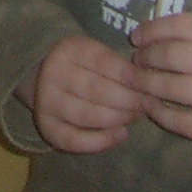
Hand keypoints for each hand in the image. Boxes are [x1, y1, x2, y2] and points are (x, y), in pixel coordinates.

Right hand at [23, 35, 146, 153]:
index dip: (127, 74)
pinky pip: (77, 139)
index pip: (102, 61)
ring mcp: (46, 101)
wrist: (43, 80)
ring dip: (119, 118)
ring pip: (88, 115)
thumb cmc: (82, 67)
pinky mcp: (47, 127)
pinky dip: (103, 141)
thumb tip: (149, 83)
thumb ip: (118, 65)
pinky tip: (122, 134)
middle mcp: (52, 74)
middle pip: (96, 90)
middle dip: (129, 100)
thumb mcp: (96, 54)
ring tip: (135, 116)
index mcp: (67, 50)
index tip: (147, 82)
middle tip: (148, 104)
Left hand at [131, 12, 191, 147]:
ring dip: (146, 83)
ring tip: (137, 81)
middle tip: (137, 62)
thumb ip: (191, 34)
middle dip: (147, 58)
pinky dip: (159, 112)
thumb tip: (143, 34)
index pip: (183, 26)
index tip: (136, 38)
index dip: (153, 30)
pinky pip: (182, 121)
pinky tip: (150, 105)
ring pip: (174, 88)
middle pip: (174, 56)